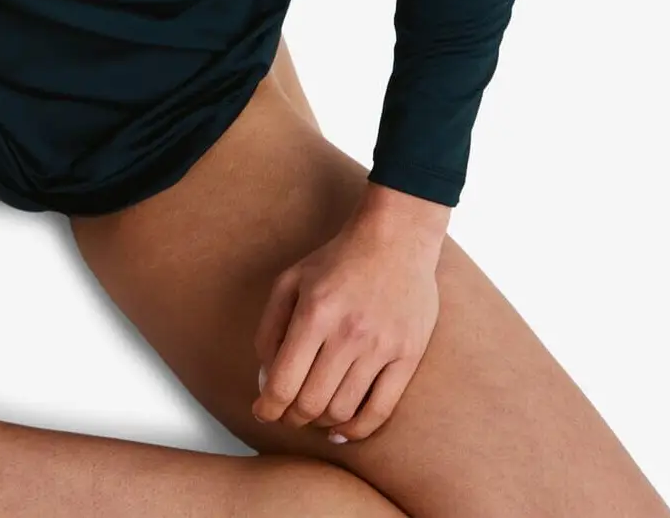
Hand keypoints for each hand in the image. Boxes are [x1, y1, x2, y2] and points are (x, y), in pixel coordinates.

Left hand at [251, 213, 440, 443]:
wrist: (396, 239)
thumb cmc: (337, 259)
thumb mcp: (290, 280)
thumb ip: (270, 327)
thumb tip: (265, 375)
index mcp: (315, 313)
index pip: (284, 382)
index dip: (268, 408)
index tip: (262, 413)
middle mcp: (348, 334)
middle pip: (312, 403)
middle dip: (291, 417)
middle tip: (286, 414)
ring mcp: (381, 347)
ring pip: (343, 410)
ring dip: (321, 422)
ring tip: (313, 415)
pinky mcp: (408, 356)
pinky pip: (381, 410)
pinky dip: (357, 429)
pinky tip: (342, 431)